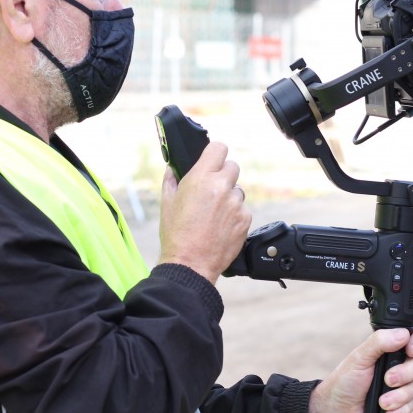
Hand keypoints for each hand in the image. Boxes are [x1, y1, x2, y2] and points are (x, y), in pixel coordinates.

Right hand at [156, 141, 250, 283]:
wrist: (190, 264)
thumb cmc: (176, 235)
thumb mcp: (167, 203)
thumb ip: (171, 180)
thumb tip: (173, 168)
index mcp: (201, 178)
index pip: (219, 148)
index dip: (215, 153)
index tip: (212, 160)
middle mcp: (221, 187)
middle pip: (232, 167)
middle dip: (223, 175)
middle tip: (212, 190)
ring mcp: (236, 203)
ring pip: (238, 190)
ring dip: (229, 197)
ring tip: (214, 214)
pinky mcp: (245, 219)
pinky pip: (242, 209)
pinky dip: (234, 215)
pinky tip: (221, 226)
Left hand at [307, 326, 412, 412]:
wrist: (337, 411)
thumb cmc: (345, 381)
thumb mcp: (359, 358)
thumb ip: (379, 343)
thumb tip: (403, 333)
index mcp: (386, 348)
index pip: (412, 337)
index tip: (411, 350)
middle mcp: (396, 363)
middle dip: (405, 373)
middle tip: (387, 380)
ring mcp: (400, 384)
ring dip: (399, 396)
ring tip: (382, 402)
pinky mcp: (400, 402)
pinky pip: (412, 405)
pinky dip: (401, 410)